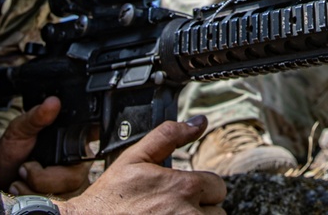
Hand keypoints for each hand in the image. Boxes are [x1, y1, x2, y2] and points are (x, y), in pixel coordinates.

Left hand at [0, 97, 90, 195]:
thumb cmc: (12, 150)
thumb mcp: (20, 130)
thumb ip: (36, 116)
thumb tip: (52, 102)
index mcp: (74, 139)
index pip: (97, 137)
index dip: (94, 141)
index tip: (76, 146)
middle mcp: (79, 161)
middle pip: (74, 177)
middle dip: (43, 177)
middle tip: (25, 167)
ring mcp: (72, 183)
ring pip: (64, 194)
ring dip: (35, 190)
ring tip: (21, 178)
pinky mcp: (63, 199)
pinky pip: (56, 205)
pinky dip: (33, 200)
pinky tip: (23, 190)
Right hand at [58, 116, 225, 214]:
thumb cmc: (109, 198)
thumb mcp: (135, 158)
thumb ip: (169, 136)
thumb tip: (199, 122)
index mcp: (184, 187)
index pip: (216, 186)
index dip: (199, 187)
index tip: (180, 192)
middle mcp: (190, 214)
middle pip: (217, 209)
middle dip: (200, 207)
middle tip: (172, 207)